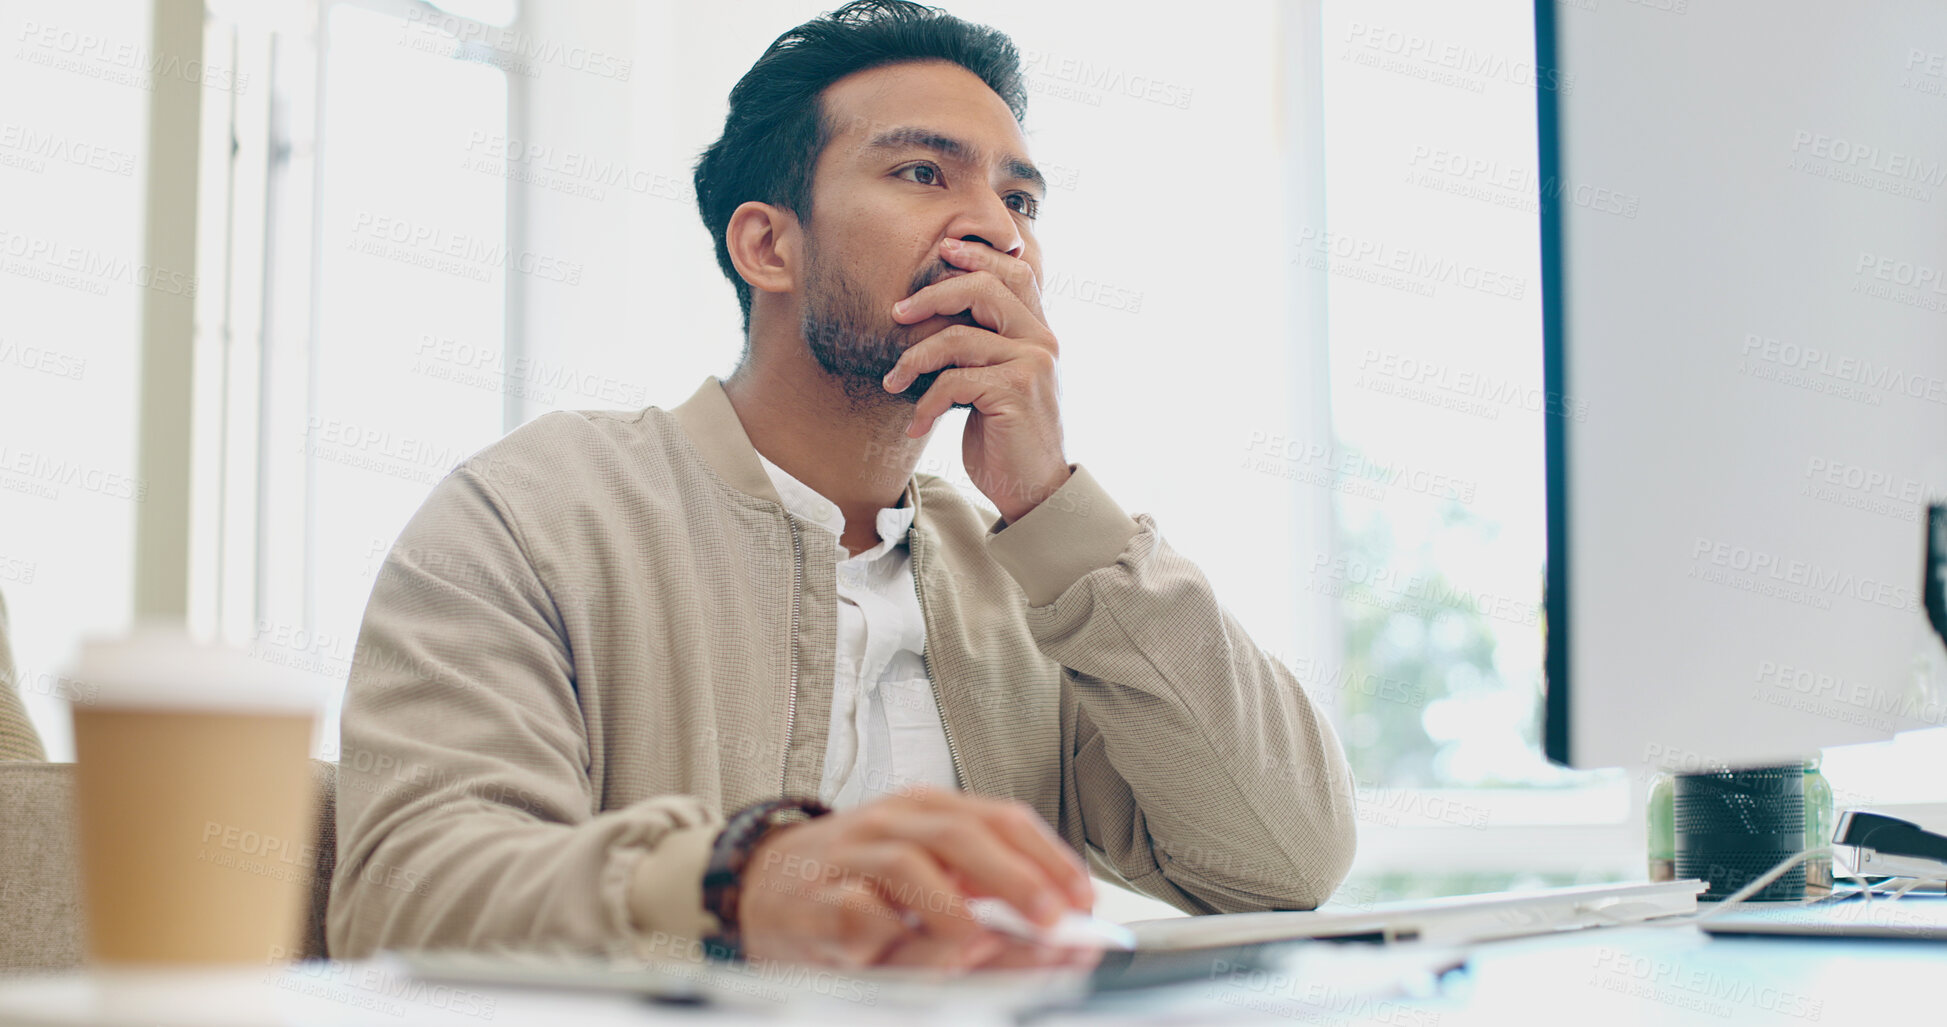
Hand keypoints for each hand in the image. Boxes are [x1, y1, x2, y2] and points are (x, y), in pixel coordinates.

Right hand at [735, 786, 1098, 970]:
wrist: (758, 885)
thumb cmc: (854, 882)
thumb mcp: (923, 871)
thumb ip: (980, 890)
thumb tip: (1050, 927)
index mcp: (927, 810)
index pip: (1000, 818)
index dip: (1049, 857)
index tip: (1083, 898)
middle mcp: (892, 824)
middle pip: (960, 835)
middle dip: (1014, 878)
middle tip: (1052, 919)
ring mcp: (851, 859)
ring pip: (908, 867)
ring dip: (953, 909)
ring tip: (983, 941)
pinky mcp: (815, 903)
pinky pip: (857, 913)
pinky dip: (892, 935)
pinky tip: (915, 952)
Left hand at [882, 238, 1072, 523]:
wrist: (1034, 490)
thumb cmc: (1007, 438)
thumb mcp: (997, 383)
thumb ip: (984, 348)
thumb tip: (938, 318)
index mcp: (1039, 333)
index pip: (1015, 274)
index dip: (978, 257)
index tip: (942, 250)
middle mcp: (1042, 341)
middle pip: (984, 289)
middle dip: (933, 294)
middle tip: (897, 312)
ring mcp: (1032, 364)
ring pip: (957, 337)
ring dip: (913, 359)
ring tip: (892, 381)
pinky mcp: (1016, 392)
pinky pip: (954, 381)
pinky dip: (926, 402)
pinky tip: (916, 424)